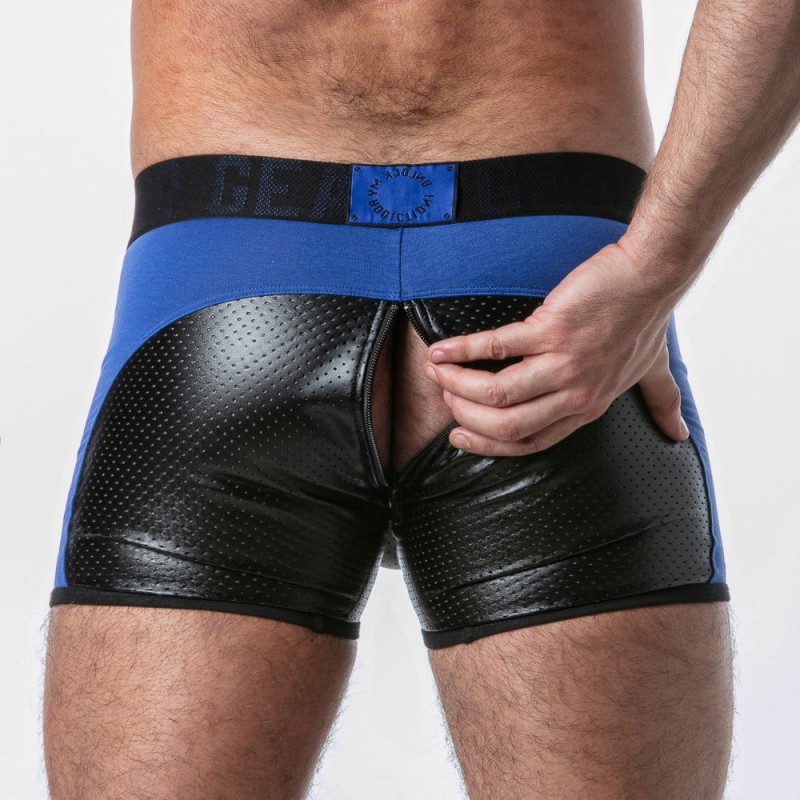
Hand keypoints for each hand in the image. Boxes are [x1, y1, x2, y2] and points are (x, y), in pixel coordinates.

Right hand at [423, 242, 689, 455]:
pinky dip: (460, 350)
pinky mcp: (550, 330)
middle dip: (466, 417)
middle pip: (506, 425)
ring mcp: (561, 363)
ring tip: (437, 371)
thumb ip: (660, 402)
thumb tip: (678, 434)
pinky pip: (495, 347)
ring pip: (496, 394)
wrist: (650, 276)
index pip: (529, 442)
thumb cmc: (646, 321)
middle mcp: (574, 393)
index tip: (460, 438)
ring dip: (457, 384)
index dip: (488, 445)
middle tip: (446, 399)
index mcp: (587, 407)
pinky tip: (440, 349)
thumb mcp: (652, 372)